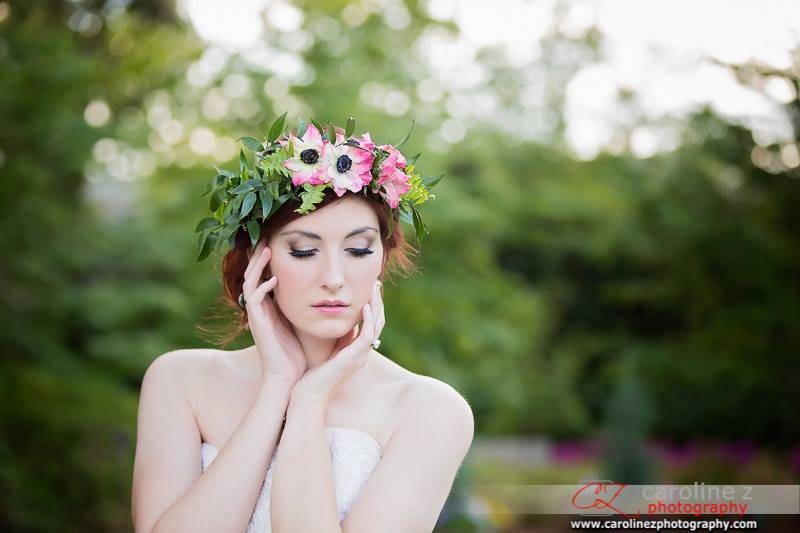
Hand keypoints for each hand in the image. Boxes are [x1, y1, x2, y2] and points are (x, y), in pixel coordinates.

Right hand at [242, 240, 306, 385]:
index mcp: (270, 306)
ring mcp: (256, 315)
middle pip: (253, 274)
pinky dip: (262, 287)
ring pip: (249, 282)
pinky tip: (273, 279)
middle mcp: (260, 308)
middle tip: (266, 237)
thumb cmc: (299, 352)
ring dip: (257, 265)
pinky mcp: (256, 323)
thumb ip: (307, 305)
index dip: (268, 259)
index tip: (278, 241)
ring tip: (267, 249)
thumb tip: (326, 289)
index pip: (264, 275)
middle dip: (258, 255)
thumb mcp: (303, 321)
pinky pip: (253, 300)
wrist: (288, 377)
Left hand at [291, 279, 384, 405]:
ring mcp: (360, 357)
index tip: (368, 291)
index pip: (371, 326)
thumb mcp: (328, 353)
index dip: (372, 308)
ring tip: (374, 290)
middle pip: (378, 324)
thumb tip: (343, 324)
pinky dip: (368, 319)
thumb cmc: (312, 377)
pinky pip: (368, 335)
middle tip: (376, 285)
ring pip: (377, 327)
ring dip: (376, 307)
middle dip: (378, 303)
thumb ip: (338, 340)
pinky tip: (364, 306)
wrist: (308, 396)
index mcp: (357, 353)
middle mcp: (362, 354)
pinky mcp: (354, 358)